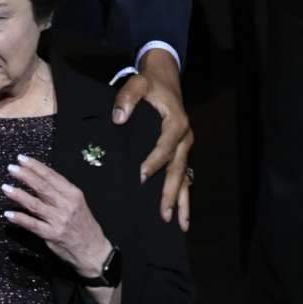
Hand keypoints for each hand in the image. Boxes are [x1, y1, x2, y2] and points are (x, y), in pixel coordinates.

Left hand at [1, 154, 111, 277]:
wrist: (93, 251)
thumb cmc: (83, 225)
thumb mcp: (77, 203)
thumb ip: (61, 192)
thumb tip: (38, 178)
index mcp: (73, 194)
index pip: (52, 176)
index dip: (35, 166)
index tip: (22, 159)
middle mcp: (66, 205)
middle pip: (42, 187)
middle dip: (25, 176)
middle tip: (11, 168)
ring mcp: (58, 220)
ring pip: (35, 204)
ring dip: (18, 195)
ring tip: (5, 187)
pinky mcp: (51, 235)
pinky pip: (32, 225)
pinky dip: (20, 218)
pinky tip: (8, 214)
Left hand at [111, 49, 192, 230]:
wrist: (165, 78)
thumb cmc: (149, 83)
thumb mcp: (137, 83)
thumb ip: (126, 98)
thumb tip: (117, 118)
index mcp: (176, 123)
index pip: (166, 146)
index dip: (155, 161)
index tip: (141, 176)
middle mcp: (184, 138)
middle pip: (178, 169)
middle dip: (171, 193)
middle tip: (164, 214)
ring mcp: (185, 147)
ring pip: (184, 178)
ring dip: (181, 201)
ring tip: (179, 225)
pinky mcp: (181, 153)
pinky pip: (182, 177)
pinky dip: (182, 196)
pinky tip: (180, 216)